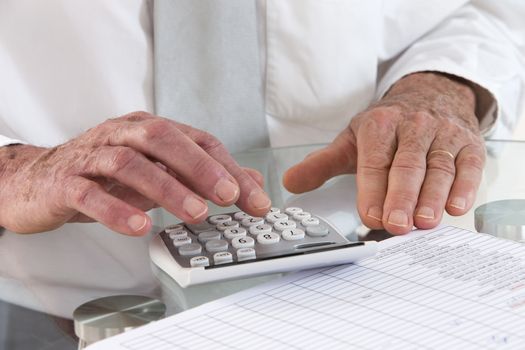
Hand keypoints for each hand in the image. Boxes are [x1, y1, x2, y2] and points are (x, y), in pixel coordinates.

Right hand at [0, 112, 270, 234]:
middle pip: (163, 140)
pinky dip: (116, 210)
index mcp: (149, 129)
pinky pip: (90, 193)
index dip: (228, 168)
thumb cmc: (104, 175)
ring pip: (129, 163)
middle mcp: (122, 134)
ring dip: (166, 188)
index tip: (254, 199)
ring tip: (195, 213)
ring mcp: (92, 156)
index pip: (196, 141)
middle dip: (200, 168)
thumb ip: (199, 177)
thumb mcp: (157, 172)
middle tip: (229, 196)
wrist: (38, 179)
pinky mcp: (66, 182)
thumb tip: (248, 185)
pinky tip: (140, 226)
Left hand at [284, 72, 484, 233]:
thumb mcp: (352, 140)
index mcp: (379, 125)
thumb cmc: (387, 126)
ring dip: (432, 197)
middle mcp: (413, 126)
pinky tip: (456, 207)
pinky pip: (469, 166)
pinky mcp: (468, 144)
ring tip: (425, 222)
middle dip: (401, 197)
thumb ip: (322, 163)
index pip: (374, 161)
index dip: (372, 190)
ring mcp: (443, 134)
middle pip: (407, 166)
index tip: (369, 216)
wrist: (429, 95)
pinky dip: (465, 187)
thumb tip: (289, 182)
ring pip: (438, 168)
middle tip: (397, 225)